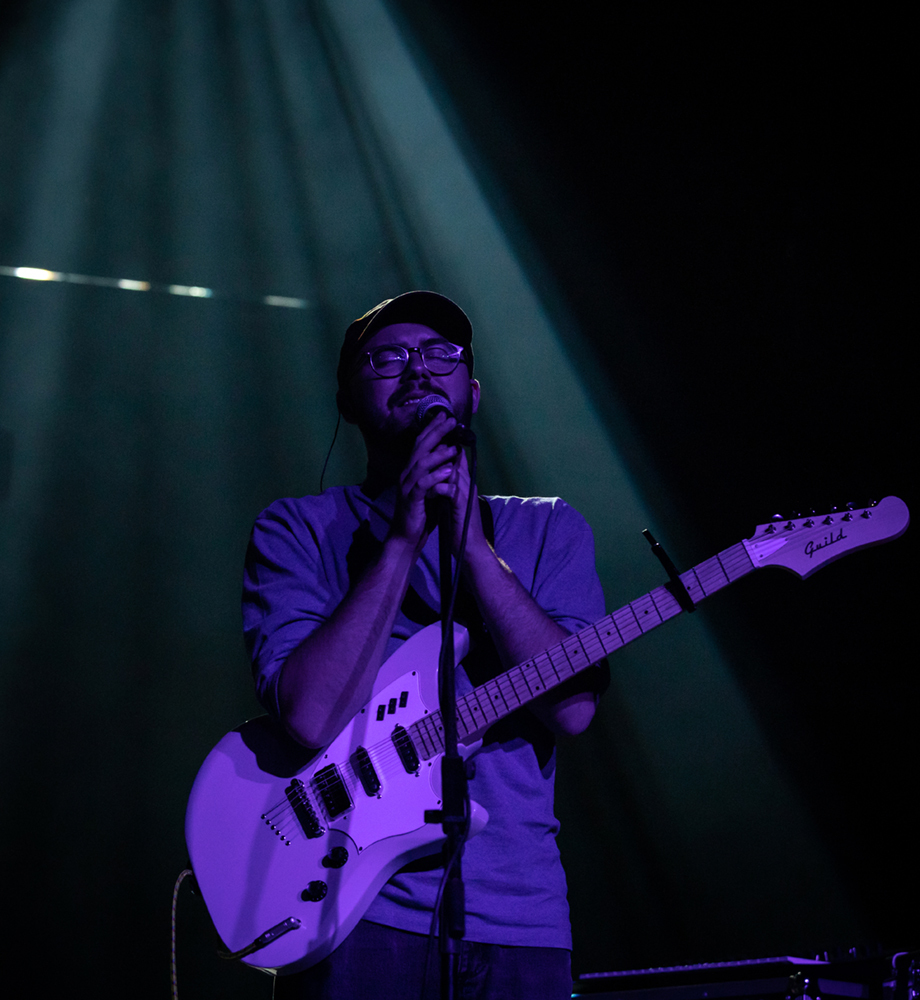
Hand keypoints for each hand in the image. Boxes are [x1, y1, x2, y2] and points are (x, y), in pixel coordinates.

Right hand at [390, 412, 460, 550]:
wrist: (407, 536)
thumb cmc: (422, 513)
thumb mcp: (432, 489)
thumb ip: (438, 473)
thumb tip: (451, 456)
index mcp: (412, 470)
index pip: (421, 443)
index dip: (433, 428)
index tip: (446, 416)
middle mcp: (407, 474)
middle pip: (420, 448)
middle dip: (436, 433)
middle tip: (450, 420)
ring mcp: (407, 486)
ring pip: (421, 464)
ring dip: (438, 455)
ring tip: (453, 448)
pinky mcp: (411, 499)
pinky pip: (423, 485)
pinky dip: (436, 477)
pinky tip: (448, 472)